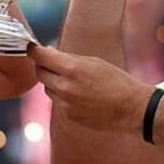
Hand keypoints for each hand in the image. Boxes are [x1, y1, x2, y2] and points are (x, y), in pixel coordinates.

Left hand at [30, 44, 151, 131]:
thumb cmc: (116, 80)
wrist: (131, 108)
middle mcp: (64, 87)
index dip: (34, 51)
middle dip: (43, 66)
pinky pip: (58, 102)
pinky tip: (80, 95)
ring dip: (54, 82)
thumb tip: (50, 54)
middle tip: (51, 62)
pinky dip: (63, 96)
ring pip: (48, 89)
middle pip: (40, 73)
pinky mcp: (68, 116)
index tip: (32, 48)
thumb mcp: (93, 62)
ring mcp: (65, 104)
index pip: (40, 57)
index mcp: (71, 69)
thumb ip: (69, 59)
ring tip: (73, 81)